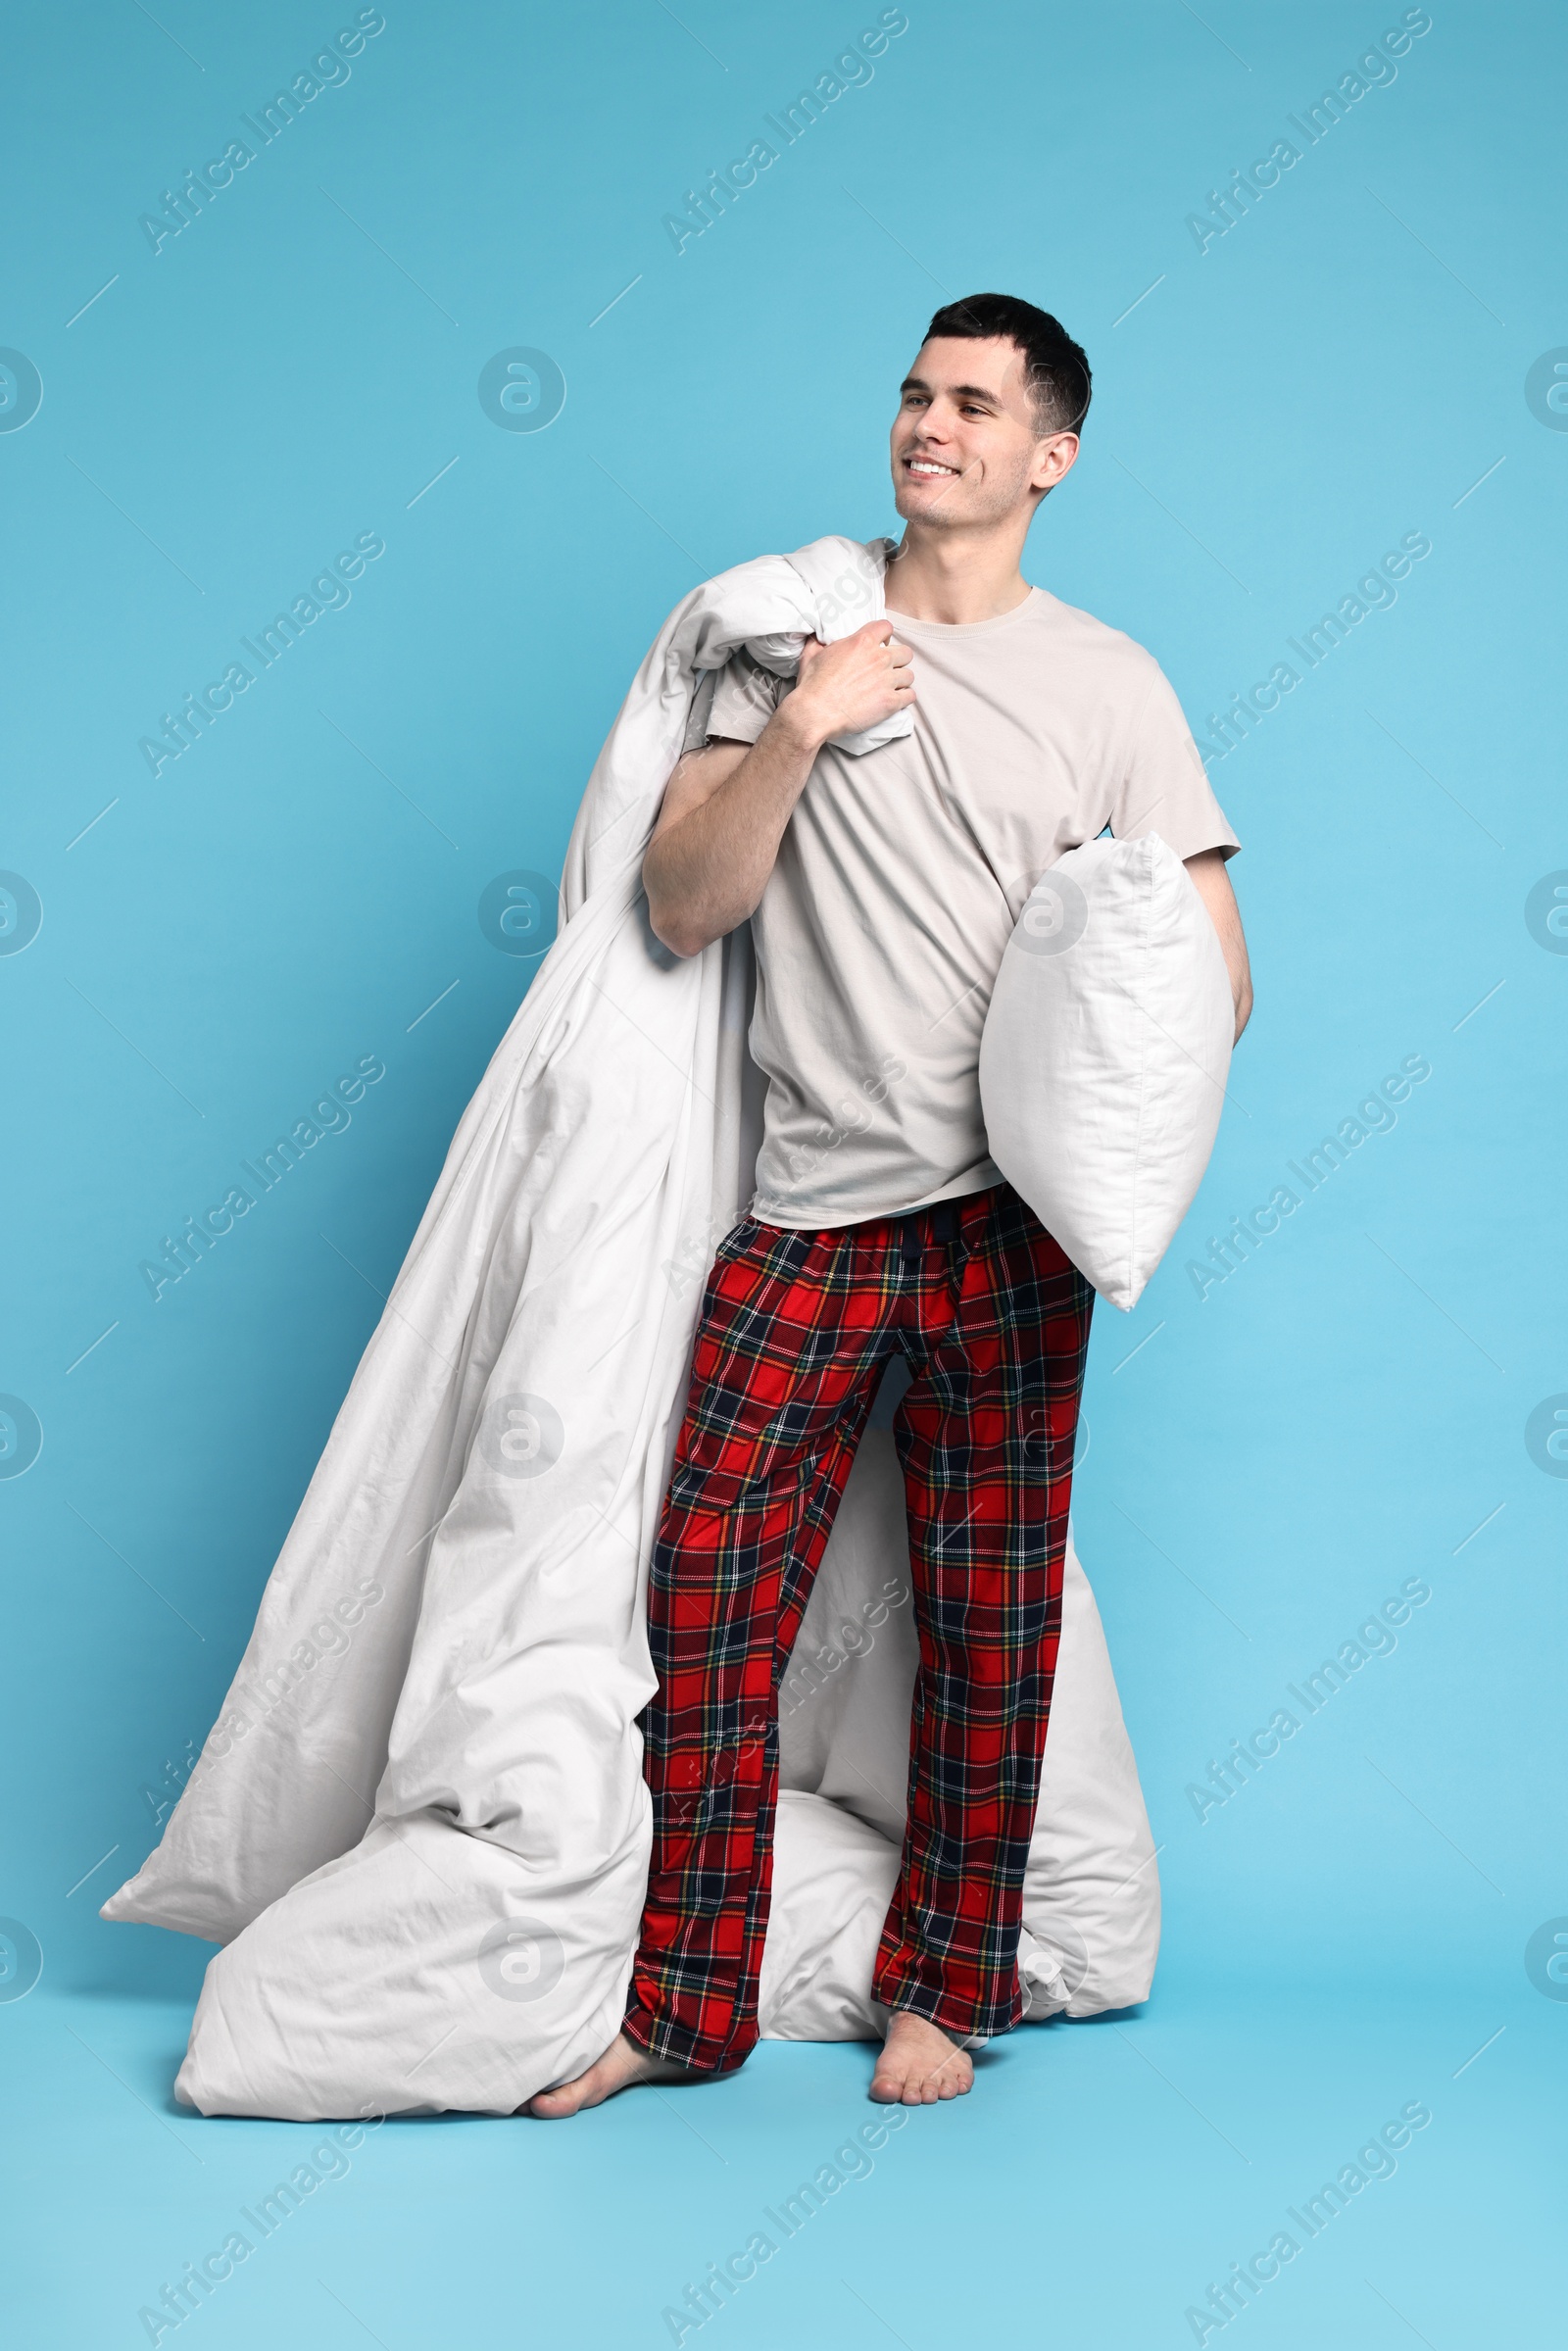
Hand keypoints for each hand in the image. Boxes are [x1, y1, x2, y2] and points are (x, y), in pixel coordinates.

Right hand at [787, 619, 914, 746]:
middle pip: (905, 653)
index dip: (886, 636)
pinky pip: (910, 696)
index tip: (882, 644)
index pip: (886, 627)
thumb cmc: (812, 685)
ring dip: (902, 681)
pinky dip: (904, 698)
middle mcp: (878, 658)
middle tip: (888, 669)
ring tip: (892, 687)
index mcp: (862, 642)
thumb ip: (819, 642)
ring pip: (909, 675)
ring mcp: (886, 680)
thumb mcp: (811, 655)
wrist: (815, 713)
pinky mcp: (890, 702)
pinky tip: (896, 700)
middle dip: (899, 660)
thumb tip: (818, 638)